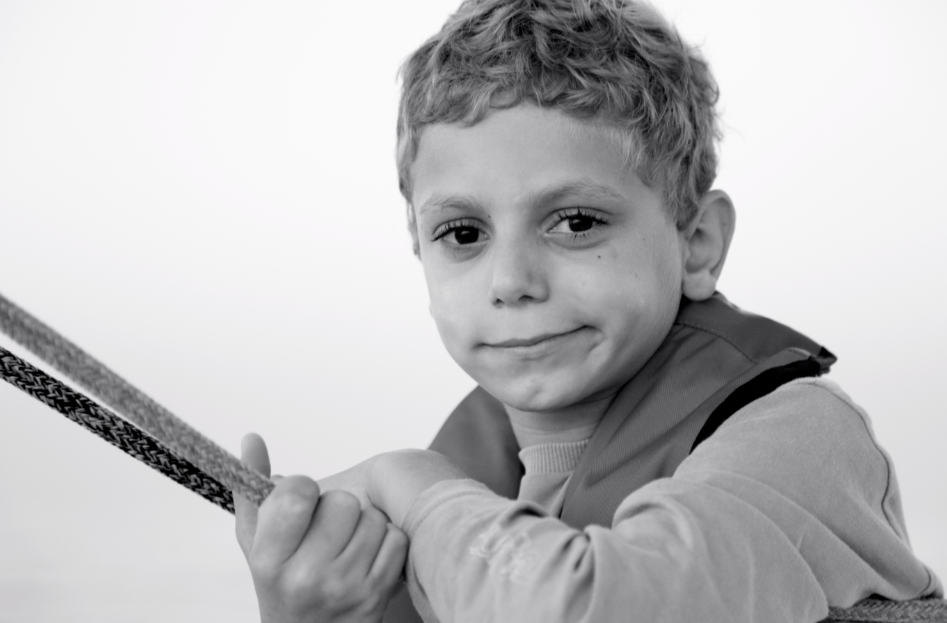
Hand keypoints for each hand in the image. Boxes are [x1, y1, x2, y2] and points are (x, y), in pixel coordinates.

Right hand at [234, 434, 408, 622]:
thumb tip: (252, 438)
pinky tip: (366, 557)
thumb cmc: (281, 581)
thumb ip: (252, 489)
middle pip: (342, 502)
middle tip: (325, 528)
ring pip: (372, 518)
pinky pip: (395, 538)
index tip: (301, 503)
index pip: (297, 494)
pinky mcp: (377, 595)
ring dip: (364, 524)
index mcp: (269, 559)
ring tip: (345, 543)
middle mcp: (306, 577)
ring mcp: (345, 587)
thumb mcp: (257, 542)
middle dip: (336, 508)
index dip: (304, 488)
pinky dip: (385, 541)